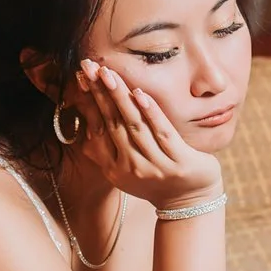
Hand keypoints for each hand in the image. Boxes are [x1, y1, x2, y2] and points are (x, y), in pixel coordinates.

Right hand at [75, 59, 222, 211]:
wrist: (190, 204)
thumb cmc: (157, 180)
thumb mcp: (126, 170)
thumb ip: (107, 151)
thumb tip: (84, 125)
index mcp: (114, 169)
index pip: (97, 129)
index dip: (88, 102)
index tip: (81, 77)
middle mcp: (131, 168)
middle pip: (112, 123)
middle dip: (99, 93)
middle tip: (88, 67)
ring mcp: (155, 166)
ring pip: (133, 125)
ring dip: (119, 97)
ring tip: (108, 74)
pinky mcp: (179, 162)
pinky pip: (162, 132)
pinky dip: (150, 112)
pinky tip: (139, 94)